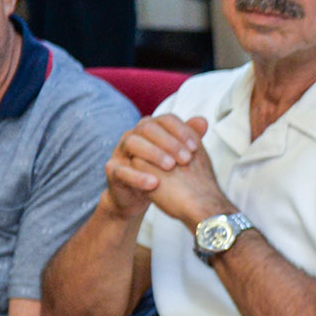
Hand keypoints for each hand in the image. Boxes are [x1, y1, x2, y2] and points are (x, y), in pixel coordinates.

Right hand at [104, 114, 228, 227]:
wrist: (137, 196)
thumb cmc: (160, 172)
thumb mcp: (175, 157)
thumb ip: (187, 139)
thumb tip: (203, 121)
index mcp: (150, 129)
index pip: (165, 120)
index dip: (181, 130)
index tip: (196, 147)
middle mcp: (134, 135)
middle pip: (148, 127)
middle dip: (169, 142)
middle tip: (186, 159)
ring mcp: (120, 151)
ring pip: (132, 142)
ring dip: (153, 153)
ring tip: (171, 167)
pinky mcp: (112, 170)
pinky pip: (121, 170)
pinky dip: (138, 177)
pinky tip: (155, 183)